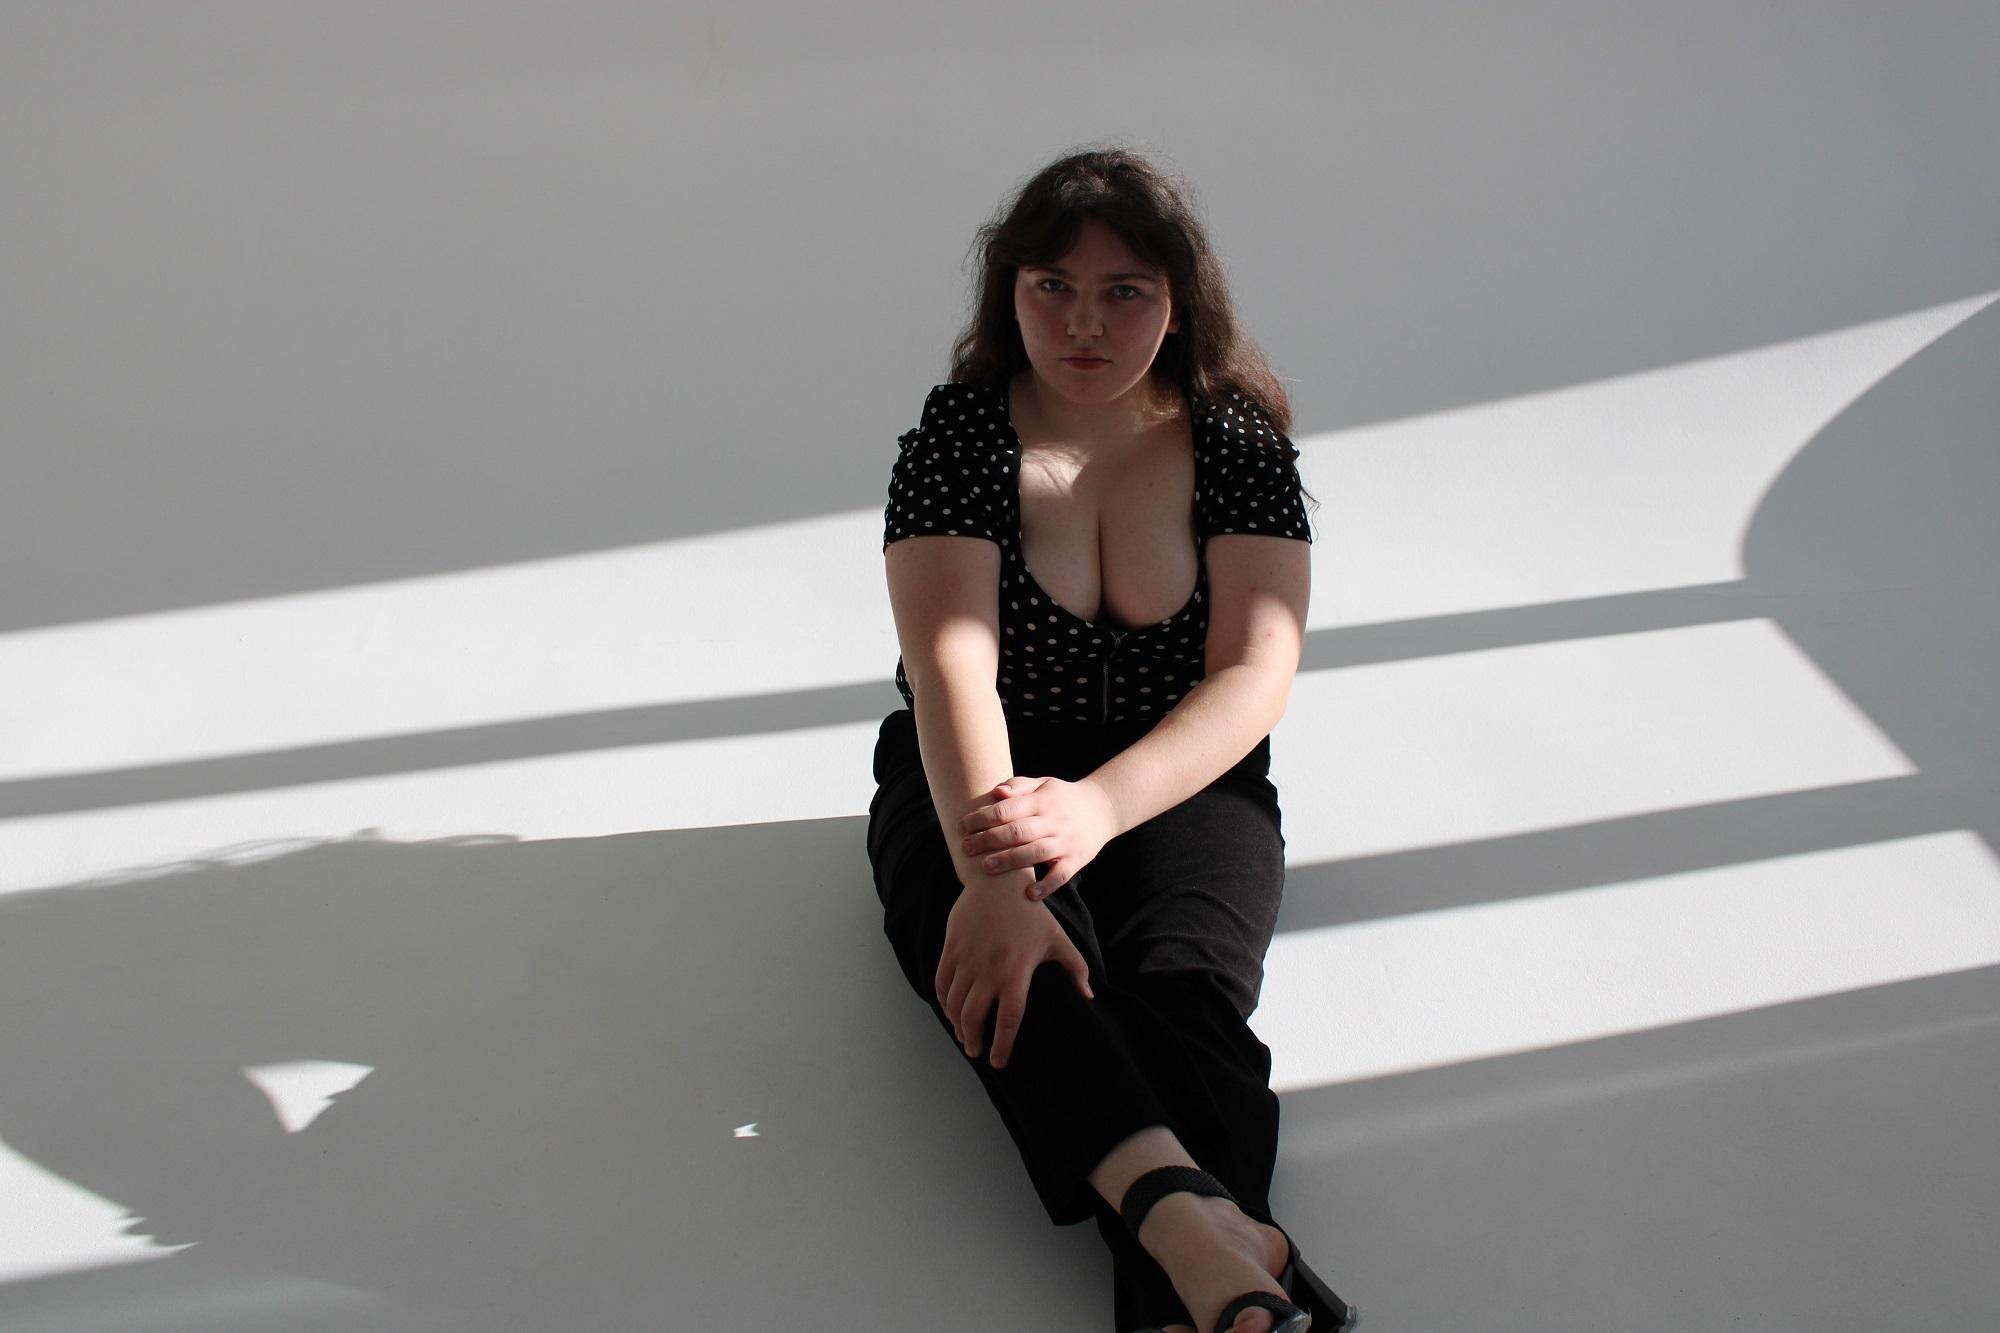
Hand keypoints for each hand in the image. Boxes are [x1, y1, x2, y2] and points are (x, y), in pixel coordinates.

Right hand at [935, 874, 1094, 1068]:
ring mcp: (967, 960)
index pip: (1008, 1020)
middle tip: (976, 1051)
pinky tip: (950, 1011)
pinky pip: (942, 983)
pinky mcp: (952, 949)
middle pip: (974, 1018)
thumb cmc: (1032, 913)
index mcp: (1016, 973)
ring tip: (963, 1036)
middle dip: (973, 1040)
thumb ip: (1076, 969)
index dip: (1002, 1045)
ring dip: (957, 1025)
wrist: (998, 883)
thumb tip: (1089, 996)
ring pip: (954, 1004)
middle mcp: (989, 970)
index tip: (999, 1062)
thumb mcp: (1058, 940)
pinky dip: (943, 1002)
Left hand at [957, 775, 1119, 899]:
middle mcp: (1054, 821)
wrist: (1103, 808)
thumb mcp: (1044, 784)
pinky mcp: (1076, 860)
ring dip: (1010, 861)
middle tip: (966, 848)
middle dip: (989, 840)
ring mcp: (1066, 842)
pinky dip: (1046, 885)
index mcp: (1042, 801)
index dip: (983, 817)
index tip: (963, 826)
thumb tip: (996, 792)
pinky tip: (1029, 894)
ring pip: (1036, 852)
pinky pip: (1061, 875)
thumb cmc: (1063, 797)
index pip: (1008, 809)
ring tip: (986, 867)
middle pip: (1018, 831)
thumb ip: (1019, 786)